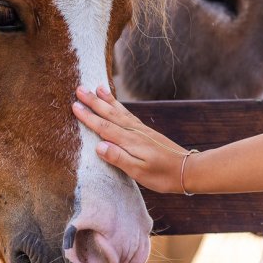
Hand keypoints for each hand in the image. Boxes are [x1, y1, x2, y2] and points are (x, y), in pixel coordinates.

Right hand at [71, 85, 193, 193]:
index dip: (88, 117)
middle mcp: (134, 132)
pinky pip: (128, 114)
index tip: (74, 105)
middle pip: (110, 114)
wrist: (188, 170)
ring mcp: (141, 130)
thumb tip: (98, 145)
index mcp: (130, 141)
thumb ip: (118, 158)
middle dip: (94, 102)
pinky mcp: (146, 132)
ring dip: (107, 100)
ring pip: (120, 111)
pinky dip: (119, 106)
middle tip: (79, 89)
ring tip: (97, 87)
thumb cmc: (162, 175)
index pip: (104, 127)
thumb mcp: (139, 172)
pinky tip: (116, 104)